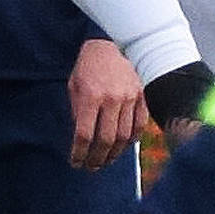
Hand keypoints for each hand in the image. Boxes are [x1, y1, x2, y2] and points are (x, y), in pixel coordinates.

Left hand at [67, 36, 145, 169]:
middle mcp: (111, 98)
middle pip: (105, 139)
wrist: (107, 46)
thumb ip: (77, 112)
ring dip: (114, 154)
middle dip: (96, 158)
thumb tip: (81, 141)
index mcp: (90, 95)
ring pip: (124, 137)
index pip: (84, 133)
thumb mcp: (73, 86)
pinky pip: (139, 126)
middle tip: (91, 167)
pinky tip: (122, 147)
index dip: (79, 152)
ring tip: (105, 161)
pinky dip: (131, 141)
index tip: (75, 162)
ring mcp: (129, 98)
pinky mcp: (141, 97)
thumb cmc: (86, 68)